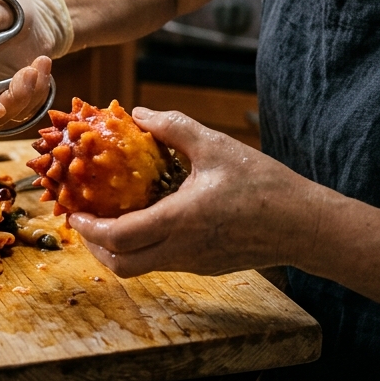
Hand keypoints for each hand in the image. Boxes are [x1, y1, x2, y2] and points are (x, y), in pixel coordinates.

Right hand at [0, 0, 53, 125]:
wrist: (39, 17)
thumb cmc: (10, 10)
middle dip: (9, 102)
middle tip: (27, 74)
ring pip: (8, 115)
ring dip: (29, 93)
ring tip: (39, 62)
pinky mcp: (18, 100)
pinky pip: (28, 109)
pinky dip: (39, 91)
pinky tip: (43, 66)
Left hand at [68, 107, 328, 276]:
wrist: (305, 225)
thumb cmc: (264, 183)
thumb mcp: (216, 146)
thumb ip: (174, 127)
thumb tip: (139, 112)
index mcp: (180, 220)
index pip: (120, 237)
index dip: (90, 229)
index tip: (74, 213)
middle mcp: (182, 249)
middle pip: (122, 265)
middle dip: (96, 247)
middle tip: (85, 223)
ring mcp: (194, 262)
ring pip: (142, 267)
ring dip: (119, 249)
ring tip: (110, 221)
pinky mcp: (206, 265)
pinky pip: (164, 261)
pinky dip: (144, 248)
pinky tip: (147, 221)